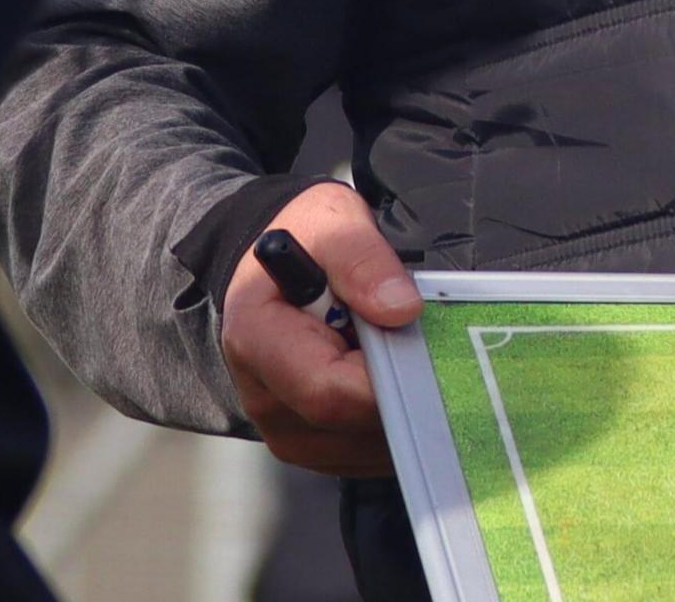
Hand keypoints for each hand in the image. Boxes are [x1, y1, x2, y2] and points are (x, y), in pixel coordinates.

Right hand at [220, 181, 419, 476]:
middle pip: (351, 423)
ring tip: (397, 351)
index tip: (416, 339)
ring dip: (401, 404)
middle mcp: (264, 399)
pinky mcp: (316, 448)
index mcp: (255, 340)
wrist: (283, 268)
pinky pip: (371, 451)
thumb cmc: (308, 241)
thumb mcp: (332, 222)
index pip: (326, 389)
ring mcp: (288, 432)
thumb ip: (362, 260)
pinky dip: (396, 420)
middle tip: (419, 340)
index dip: (383, 374)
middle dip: (400, 386)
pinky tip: (395, 376)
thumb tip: (400, 310)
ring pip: (367, 444)